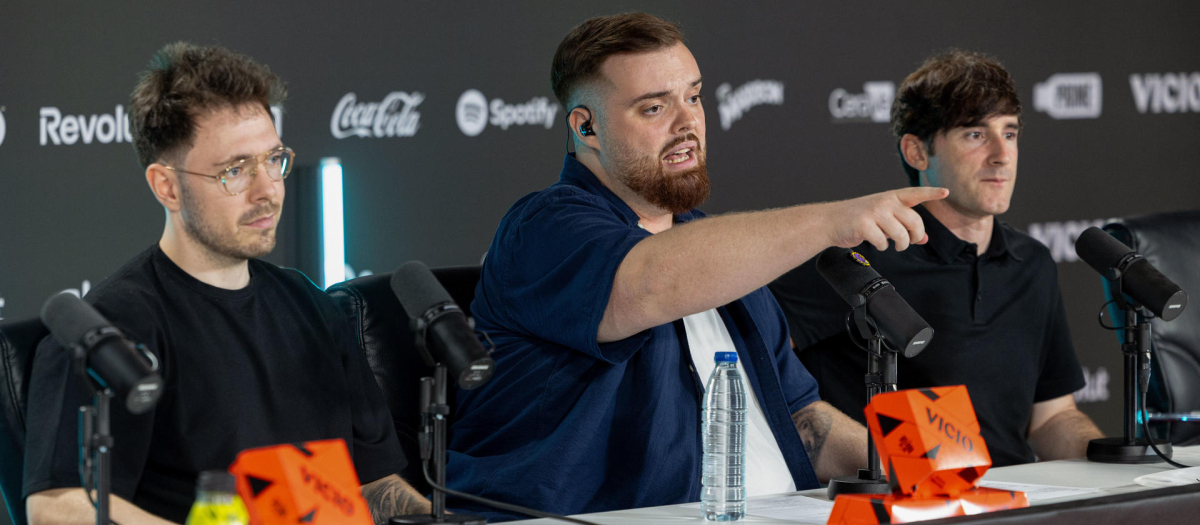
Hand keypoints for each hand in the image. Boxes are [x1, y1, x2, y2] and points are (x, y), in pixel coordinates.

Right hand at [825, 187, 947, 250]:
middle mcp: (884, 202)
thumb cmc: (858, 219)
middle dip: (915, 236)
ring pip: (901, 234)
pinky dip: (882, 246)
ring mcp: (874, 212)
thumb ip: (903, 225)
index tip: (946, 191)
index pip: (915, 193)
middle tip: (909, 242)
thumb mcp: (883, 218)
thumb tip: (924, 239)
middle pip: (914, 222)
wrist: (831, 221)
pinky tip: (876, 243)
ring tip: (893, 245)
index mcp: (891, 197)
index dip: (931, 193)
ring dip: (900, 244)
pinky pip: (883, 242)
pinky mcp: (864, 224)